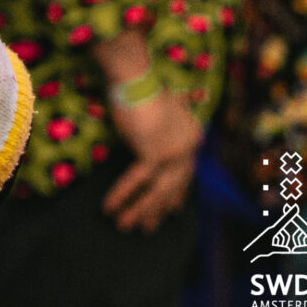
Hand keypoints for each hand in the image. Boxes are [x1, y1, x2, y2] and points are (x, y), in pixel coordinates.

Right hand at [92, 34, 201, 231]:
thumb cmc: (147, 85)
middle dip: (160, 209)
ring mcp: (173, 153)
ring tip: (125, 227)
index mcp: (193, 136)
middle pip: (173, 186)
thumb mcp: (170, 97)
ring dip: (140, 211)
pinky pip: (136, 181)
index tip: (174, 209)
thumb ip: (184, 101)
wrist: (138, 79)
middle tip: (149, 227)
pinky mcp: (153, 154)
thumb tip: (197, 94)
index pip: (186, 173)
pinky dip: (122, 195)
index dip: (179, 193)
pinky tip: (110, 208)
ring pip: (157, 191)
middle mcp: (188, 148)